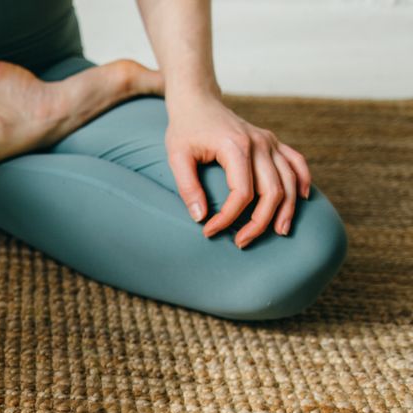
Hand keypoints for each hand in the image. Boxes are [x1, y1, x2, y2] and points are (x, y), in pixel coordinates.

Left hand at [165, 95, 311, 247]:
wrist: (198, 102)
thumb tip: (200, 218)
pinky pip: (297, 162)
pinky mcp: (273, 142)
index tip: (209, 231)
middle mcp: (260, 143)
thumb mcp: (176, 156)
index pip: (242, 193)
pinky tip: (301, 200)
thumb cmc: (185, 129)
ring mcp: (270, 141)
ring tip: (279, 233)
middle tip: (242, 243)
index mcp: (236, 146)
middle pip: (272, 191)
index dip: (228, 218)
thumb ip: (187, 187)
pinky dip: (303, 181)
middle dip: (259, 222)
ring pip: (290, 180)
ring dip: (286, 210)